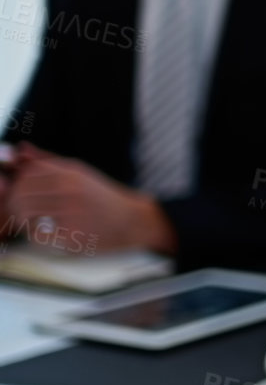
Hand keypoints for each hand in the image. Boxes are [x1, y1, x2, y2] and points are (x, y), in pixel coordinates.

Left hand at [5, 144, 173, 254]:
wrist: (132, 220)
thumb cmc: (102, 198)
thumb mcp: (80, 174)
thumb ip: (49, 161)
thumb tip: (21, 149)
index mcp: (70, 173)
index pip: (27, 173)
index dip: (17, 184)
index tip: (20, 193)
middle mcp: (70, 189)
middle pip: (22, 193)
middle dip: (15, 203)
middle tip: (21, 211)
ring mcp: (72, 211)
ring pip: (25, 213)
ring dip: (23, 220)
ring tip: (32, 222)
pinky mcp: (73, 233)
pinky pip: (38, 234)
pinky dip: (36, 235)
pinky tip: (45, 232)